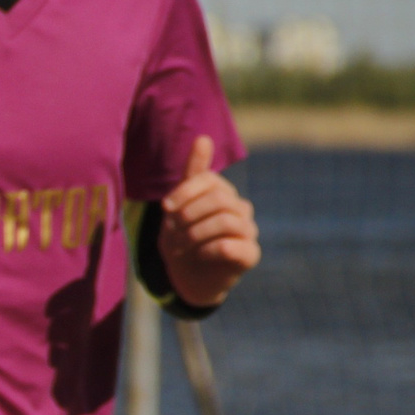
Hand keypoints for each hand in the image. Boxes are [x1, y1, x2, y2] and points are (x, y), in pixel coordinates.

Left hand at [157, 136, 260, 307]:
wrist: (187, 276)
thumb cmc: (183, 237)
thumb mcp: (180, 205)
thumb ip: (193, 173)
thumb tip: (204, 138)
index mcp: (223, 193)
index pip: (209, 180)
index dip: (185, 191)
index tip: (165, 207)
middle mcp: (240, 208)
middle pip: (218, 199)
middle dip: (189, 215)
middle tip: (172, 231)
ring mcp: (248, 231)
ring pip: (226, 220)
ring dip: (196, 233)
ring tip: (181, 245)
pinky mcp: (249, 255)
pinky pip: (231, 246)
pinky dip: (207, 250)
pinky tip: (198, 255)